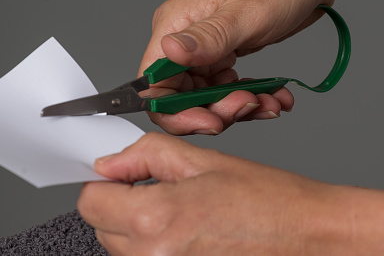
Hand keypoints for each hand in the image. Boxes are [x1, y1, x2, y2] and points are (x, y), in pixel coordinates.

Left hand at [78, 132, 383, 255]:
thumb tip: (109, 162)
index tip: (119, 175)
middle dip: (118, 203)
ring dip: (135, 228)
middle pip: (102, 227)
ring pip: (121, 249)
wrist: (310, 236)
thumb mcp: (200, 160)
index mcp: (157, 220)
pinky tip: (185, 233)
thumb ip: (145, 154)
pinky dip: (153, 247)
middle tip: (155, 188)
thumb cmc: (266, 198)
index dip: (103, 182)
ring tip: (178, 211)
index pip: (91, 201)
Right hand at [138, 0, 355, 134]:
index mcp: (175, 24)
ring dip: (239, 106)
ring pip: (206, 97)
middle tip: (249, 105)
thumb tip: (168, 51)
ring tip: (271, 101)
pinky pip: (228, 88)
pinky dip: (251, 97)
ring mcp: (205, 48)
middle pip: (180, 96)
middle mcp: (185, 38)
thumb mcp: (247, 11)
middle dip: (214, 110)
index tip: (212, 122)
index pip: (155, 83)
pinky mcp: (225, 53)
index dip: (176, 111)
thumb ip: (207, 37)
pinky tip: (274, 94)